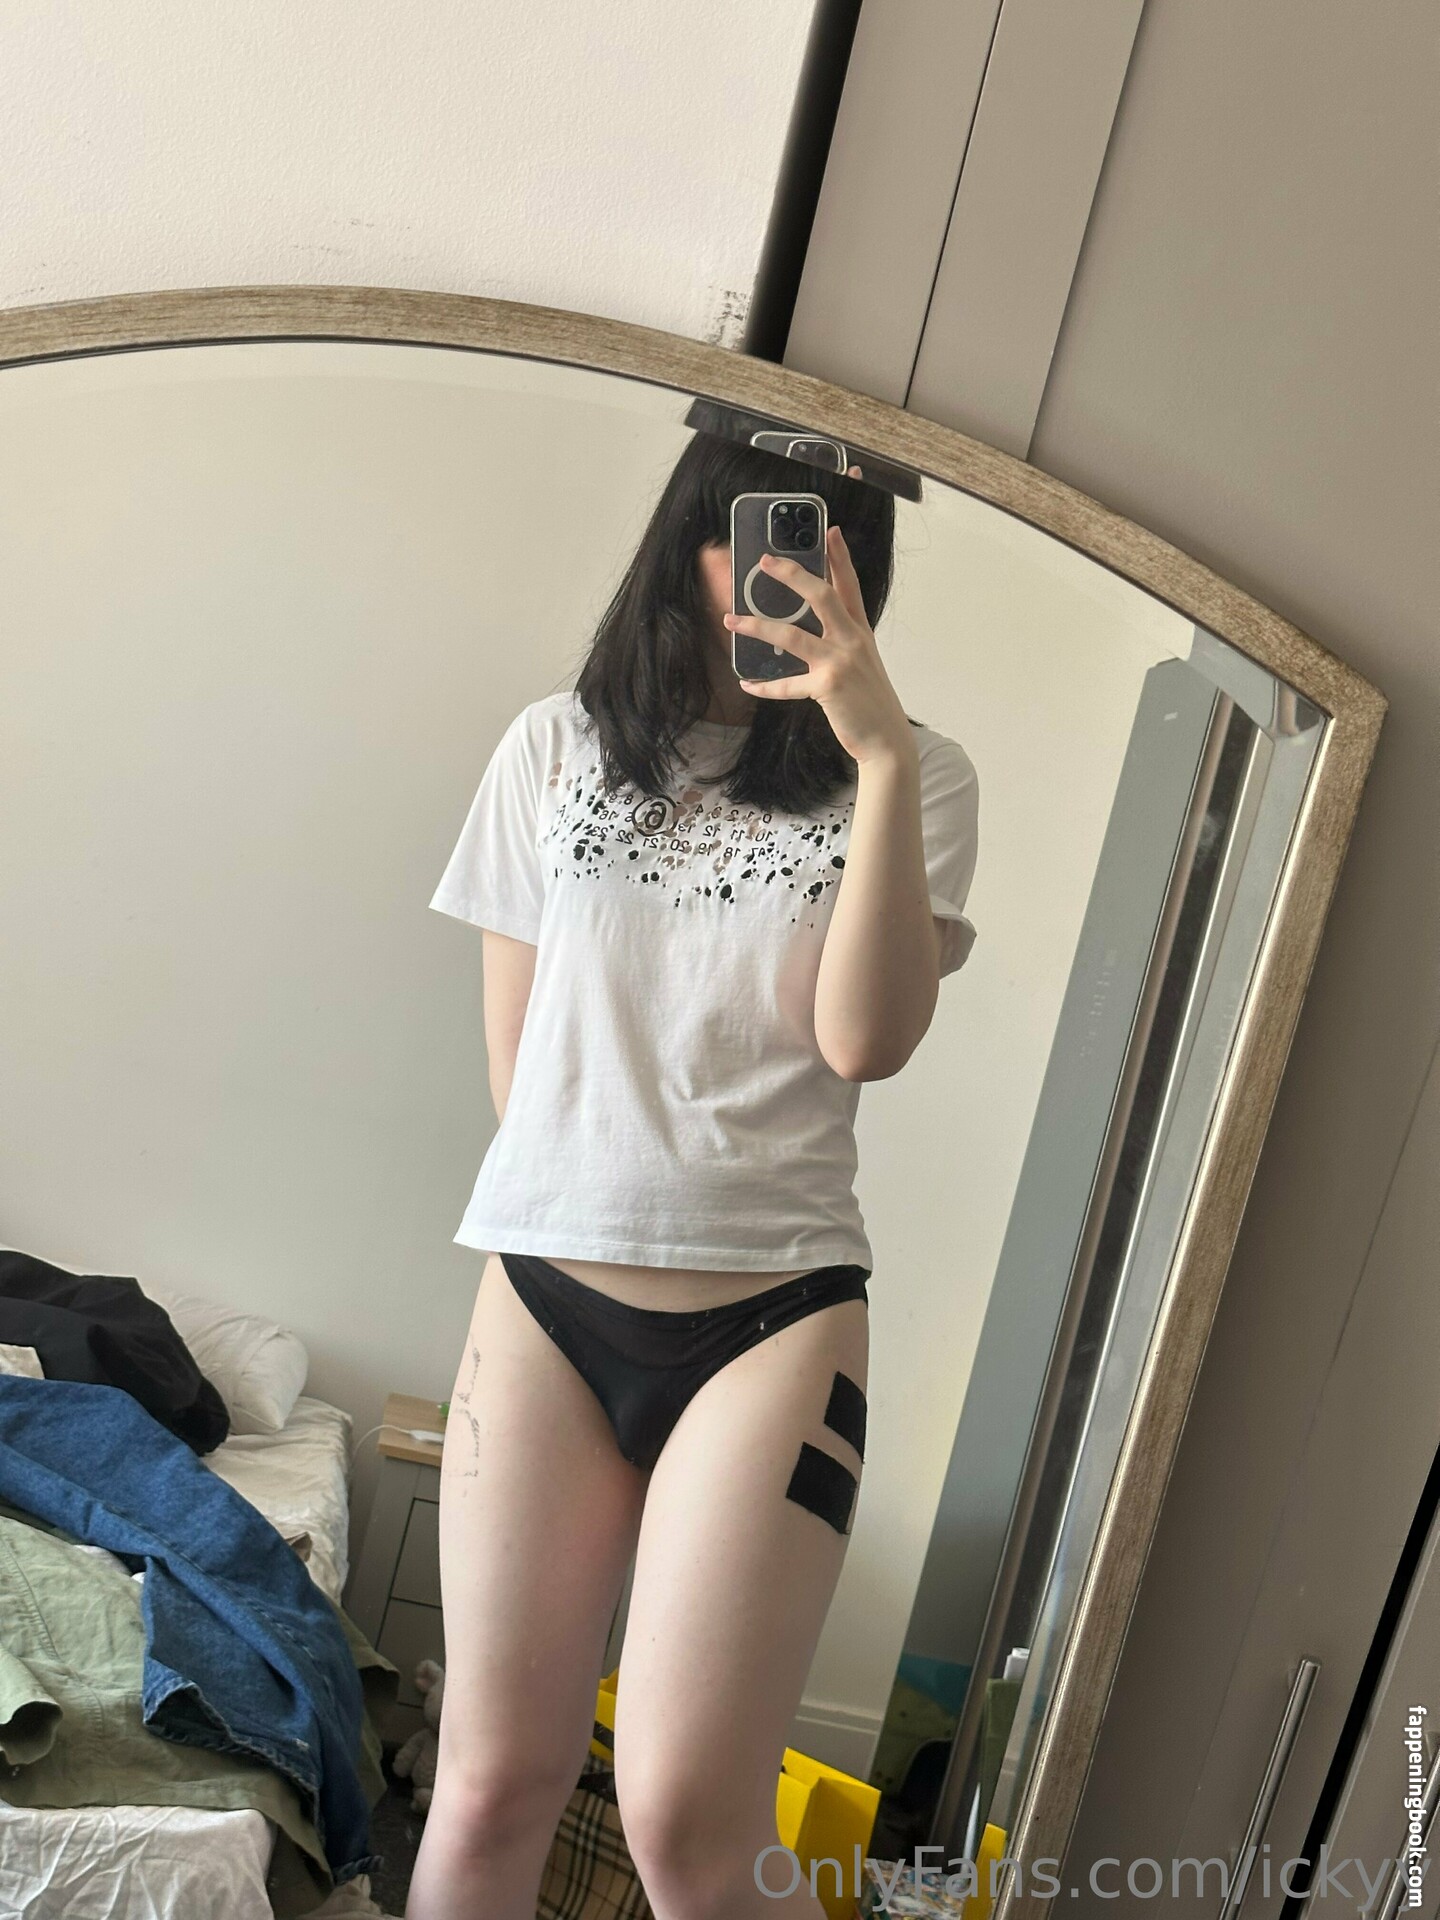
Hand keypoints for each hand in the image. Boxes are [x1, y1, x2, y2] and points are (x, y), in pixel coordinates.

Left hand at [722, 524, 912, 766]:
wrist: (886, 739)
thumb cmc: (870, 702)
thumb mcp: (864, 663)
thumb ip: (843, 642)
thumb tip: (812, 631)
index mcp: (861, 632)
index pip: (849, 586)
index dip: (840, 557)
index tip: (830, 531)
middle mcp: (852, 640)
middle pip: (820, 595)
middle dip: (791, 575)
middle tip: (764, 561)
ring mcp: (840, 661)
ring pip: (792, 634)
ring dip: (757, 626)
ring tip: (732, 620)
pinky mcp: (827, 686)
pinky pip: (787, 684)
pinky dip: (765, 686)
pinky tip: (748, 684)